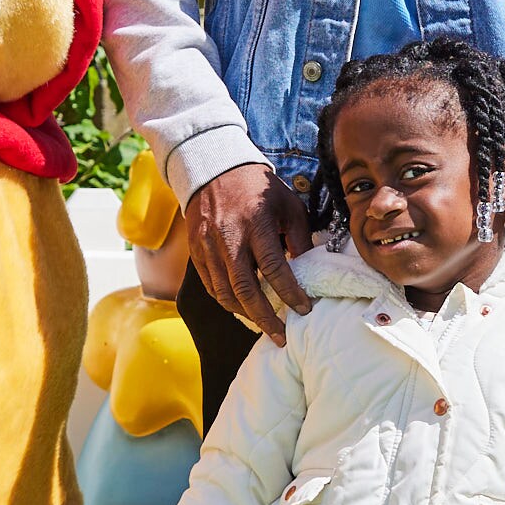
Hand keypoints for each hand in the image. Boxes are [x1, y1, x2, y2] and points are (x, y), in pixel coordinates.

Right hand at [184, 164, 312, 342]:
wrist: (213, 169)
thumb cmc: (257, 187)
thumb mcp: (287, 205)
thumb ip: (299, 237)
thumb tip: (308, 269)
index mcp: (256, 224)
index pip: (275, 268)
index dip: (290, 293)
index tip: (304, 310)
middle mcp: (229, 238)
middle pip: (246, 290)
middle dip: (265, 318)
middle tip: (281, 336)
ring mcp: (208, 246)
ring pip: (225, 293)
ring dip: (245, 314)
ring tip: (264, 324)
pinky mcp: (196, 251)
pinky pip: (211, 285)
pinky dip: (227, 300)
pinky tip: (242, 307)